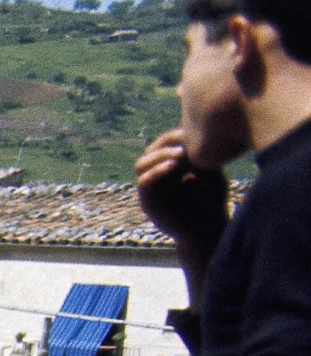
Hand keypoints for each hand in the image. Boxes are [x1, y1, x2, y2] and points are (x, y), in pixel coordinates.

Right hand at [135, 129, 229, 251]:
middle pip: (152, 149)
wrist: (208, 228)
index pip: (165, 142)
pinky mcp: (147, 202)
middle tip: (184, 139)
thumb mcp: (210, 168)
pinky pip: (143, 181)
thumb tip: (196, 127)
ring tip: (179, 153)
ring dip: (159, 155)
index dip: (175, 134)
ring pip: (142, 163)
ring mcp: (151, 188)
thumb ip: (200, 151)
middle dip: (167, 141)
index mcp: (171, 165)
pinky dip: (156, 171)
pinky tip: (174, 166)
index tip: (193, 131)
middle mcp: (157, 175)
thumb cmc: (214, 199)